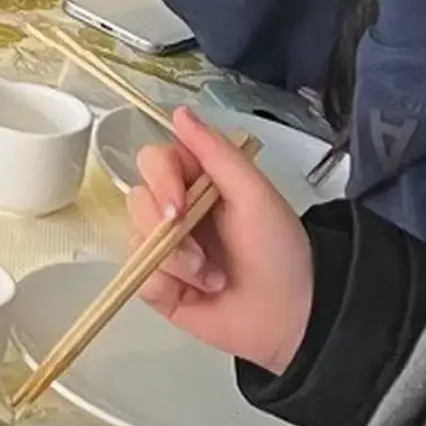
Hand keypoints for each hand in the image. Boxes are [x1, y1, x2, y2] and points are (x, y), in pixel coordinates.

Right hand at [128, 109, 313, 374]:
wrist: (291, 314)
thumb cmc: (278, 248)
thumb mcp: (254, 193)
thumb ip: (216, 152)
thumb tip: (179, 111)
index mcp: (199, 181)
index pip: (153, 161)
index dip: (160, 181)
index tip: (180, 205)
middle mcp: (176, 210)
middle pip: (135, 199)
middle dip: (163, 227)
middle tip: (198, 250)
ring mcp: (164, 249)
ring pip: (134, 238)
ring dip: (174, 261)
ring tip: (211, 277)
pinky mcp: (158, 286)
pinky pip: (137, 276)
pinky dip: (165, 285)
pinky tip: (197, 293)